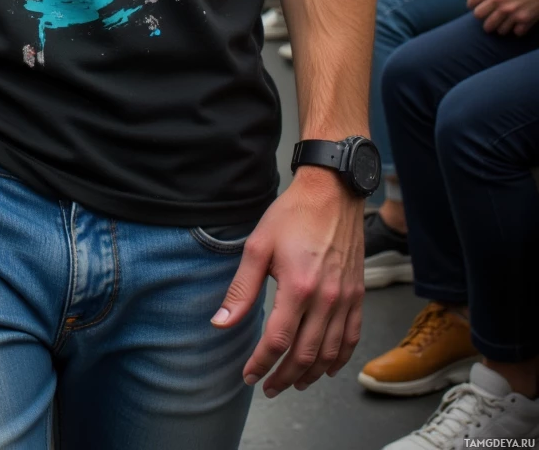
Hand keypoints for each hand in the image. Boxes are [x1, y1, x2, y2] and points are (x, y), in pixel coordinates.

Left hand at [212, 170, 362, 394]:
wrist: (332, 192)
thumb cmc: (293, 215)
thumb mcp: (258, 247)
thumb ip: (241, 290)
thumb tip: (221, 323)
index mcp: (298, 288)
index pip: (278, 342)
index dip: (261, 364)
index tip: (249, 375)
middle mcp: (326, 299)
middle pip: (305, 355)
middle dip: (284, 377)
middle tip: (268, 386)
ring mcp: (345, 299)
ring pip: (330, 353)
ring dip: (310, 375)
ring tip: (293, 383)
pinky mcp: (357, 295)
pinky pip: (351, 338)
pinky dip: (340, 359)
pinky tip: (328, 368)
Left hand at [462, 0, 538, 34]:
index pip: (473, 0)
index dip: (470, 2)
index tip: (472, 3)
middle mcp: (502, 0)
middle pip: (480, 15)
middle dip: (479, 14)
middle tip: (484, 11)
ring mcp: (514, 11)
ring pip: (495, 27)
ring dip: (493, 24)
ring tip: (496, 20)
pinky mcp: (527, 19)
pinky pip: (514, 32)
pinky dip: (513, 29)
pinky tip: (514, 23)